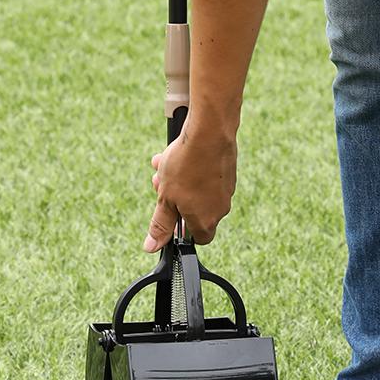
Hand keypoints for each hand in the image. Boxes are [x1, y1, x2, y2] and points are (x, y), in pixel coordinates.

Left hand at [143, 121, 235, 250]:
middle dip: (174, 198)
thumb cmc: (187, 166)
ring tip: (164, 165)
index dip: (182, 230)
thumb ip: (160, 225)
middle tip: (160, 185)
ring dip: (178, 181)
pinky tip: (177, 153)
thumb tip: (152, 247)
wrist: (209, 131)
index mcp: (206, 220)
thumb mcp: (166, 198)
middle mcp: (220, 208)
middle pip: (194, 211)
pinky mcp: (227, 170)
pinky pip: (205, 175)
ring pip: (197, 190)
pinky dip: (191, 168)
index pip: (197, 238)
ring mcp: (226, 188)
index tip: (170, 216)